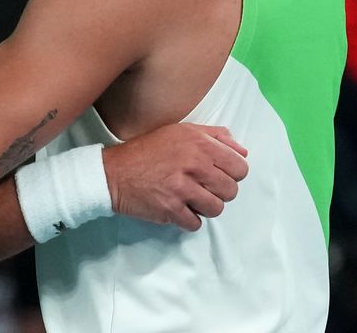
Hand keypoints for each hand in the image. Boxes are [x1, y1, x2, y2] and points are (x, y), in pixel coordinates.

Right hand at [103, 123, 247, 230]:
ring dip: (205, 208)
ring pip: (216, 209)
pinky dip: (189, 220)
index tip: (217, 175)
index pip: (240, 167)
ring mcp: (182, 188)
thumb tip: (243, 152)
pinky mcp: (171, 209)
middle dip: (218, 192)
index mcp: (199, 143)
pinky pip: (196, 224)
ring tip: (190, 199)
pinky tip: (178, 208)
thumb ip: (215, 137)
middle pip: (231, 190)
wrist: (114, 172)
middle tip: (201, 188)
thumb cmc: (149, 150)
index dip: (232, 174)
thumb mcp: (180, 132)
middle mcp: (193, 163)